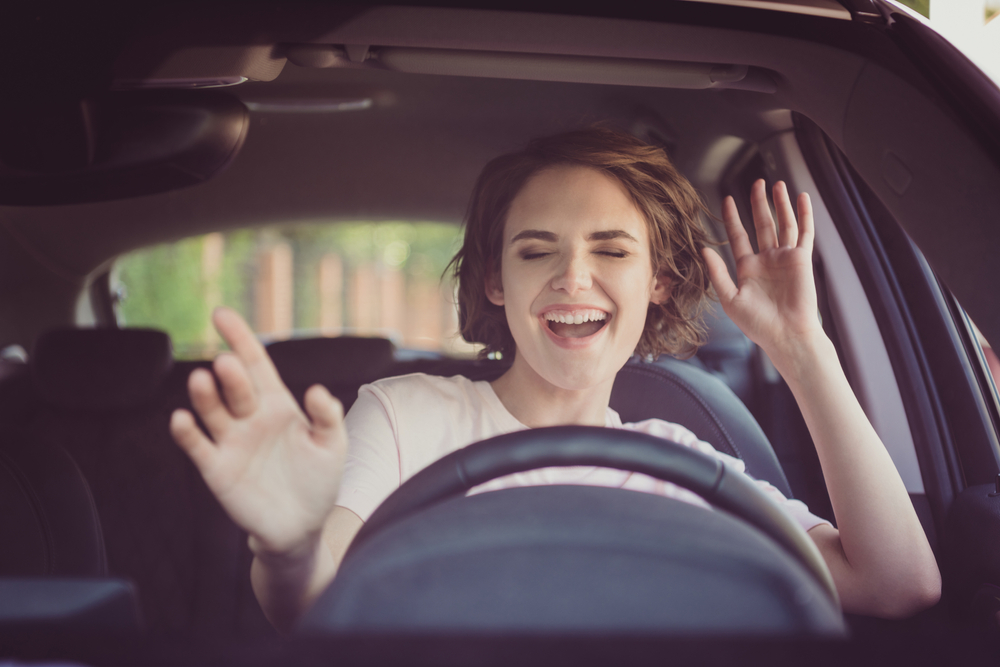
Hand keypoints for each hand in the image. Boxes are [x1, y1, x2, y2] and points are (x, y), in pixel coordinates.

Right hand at [169, 307, 346, 557]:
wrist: (301, 527)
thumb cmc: (318, 481)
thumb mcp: (333, 446)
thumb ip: (327, 417)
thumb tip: (317, 391)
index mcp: (277, 404)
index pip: (255, 364)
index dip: (240, 338)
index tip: (221, 315)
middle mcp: (250, 417)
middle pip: (235, 387)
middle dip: (230, 374)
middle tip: (226, 364)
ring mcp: (231, 441)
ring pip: (213, 411)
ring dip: (205, 396)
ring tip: (203, 381)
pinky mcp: (217, 468)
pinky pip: (198, 446)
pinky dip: (188, 433)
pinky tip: (183, 419)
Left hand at [702, 179, 824, 364]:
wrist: (786, 335)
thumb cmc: (757, 324)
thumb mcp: (730, 298)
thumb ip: (717, 273)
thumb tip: (703, 249)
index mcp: (747, 268)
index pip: (738, 235)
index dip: (732, 217)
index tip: (726, 199)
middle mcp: (766, 260)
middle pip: (762, 224)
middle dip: (758, 203)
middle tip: (756, 182)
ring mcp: (785, 258)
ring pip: (783, 224)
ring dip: (780, 204)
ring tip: (776, 184)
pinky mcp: (802, 260)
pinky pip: (804, 233)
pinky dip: (804, 215)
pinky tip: (802, 198)